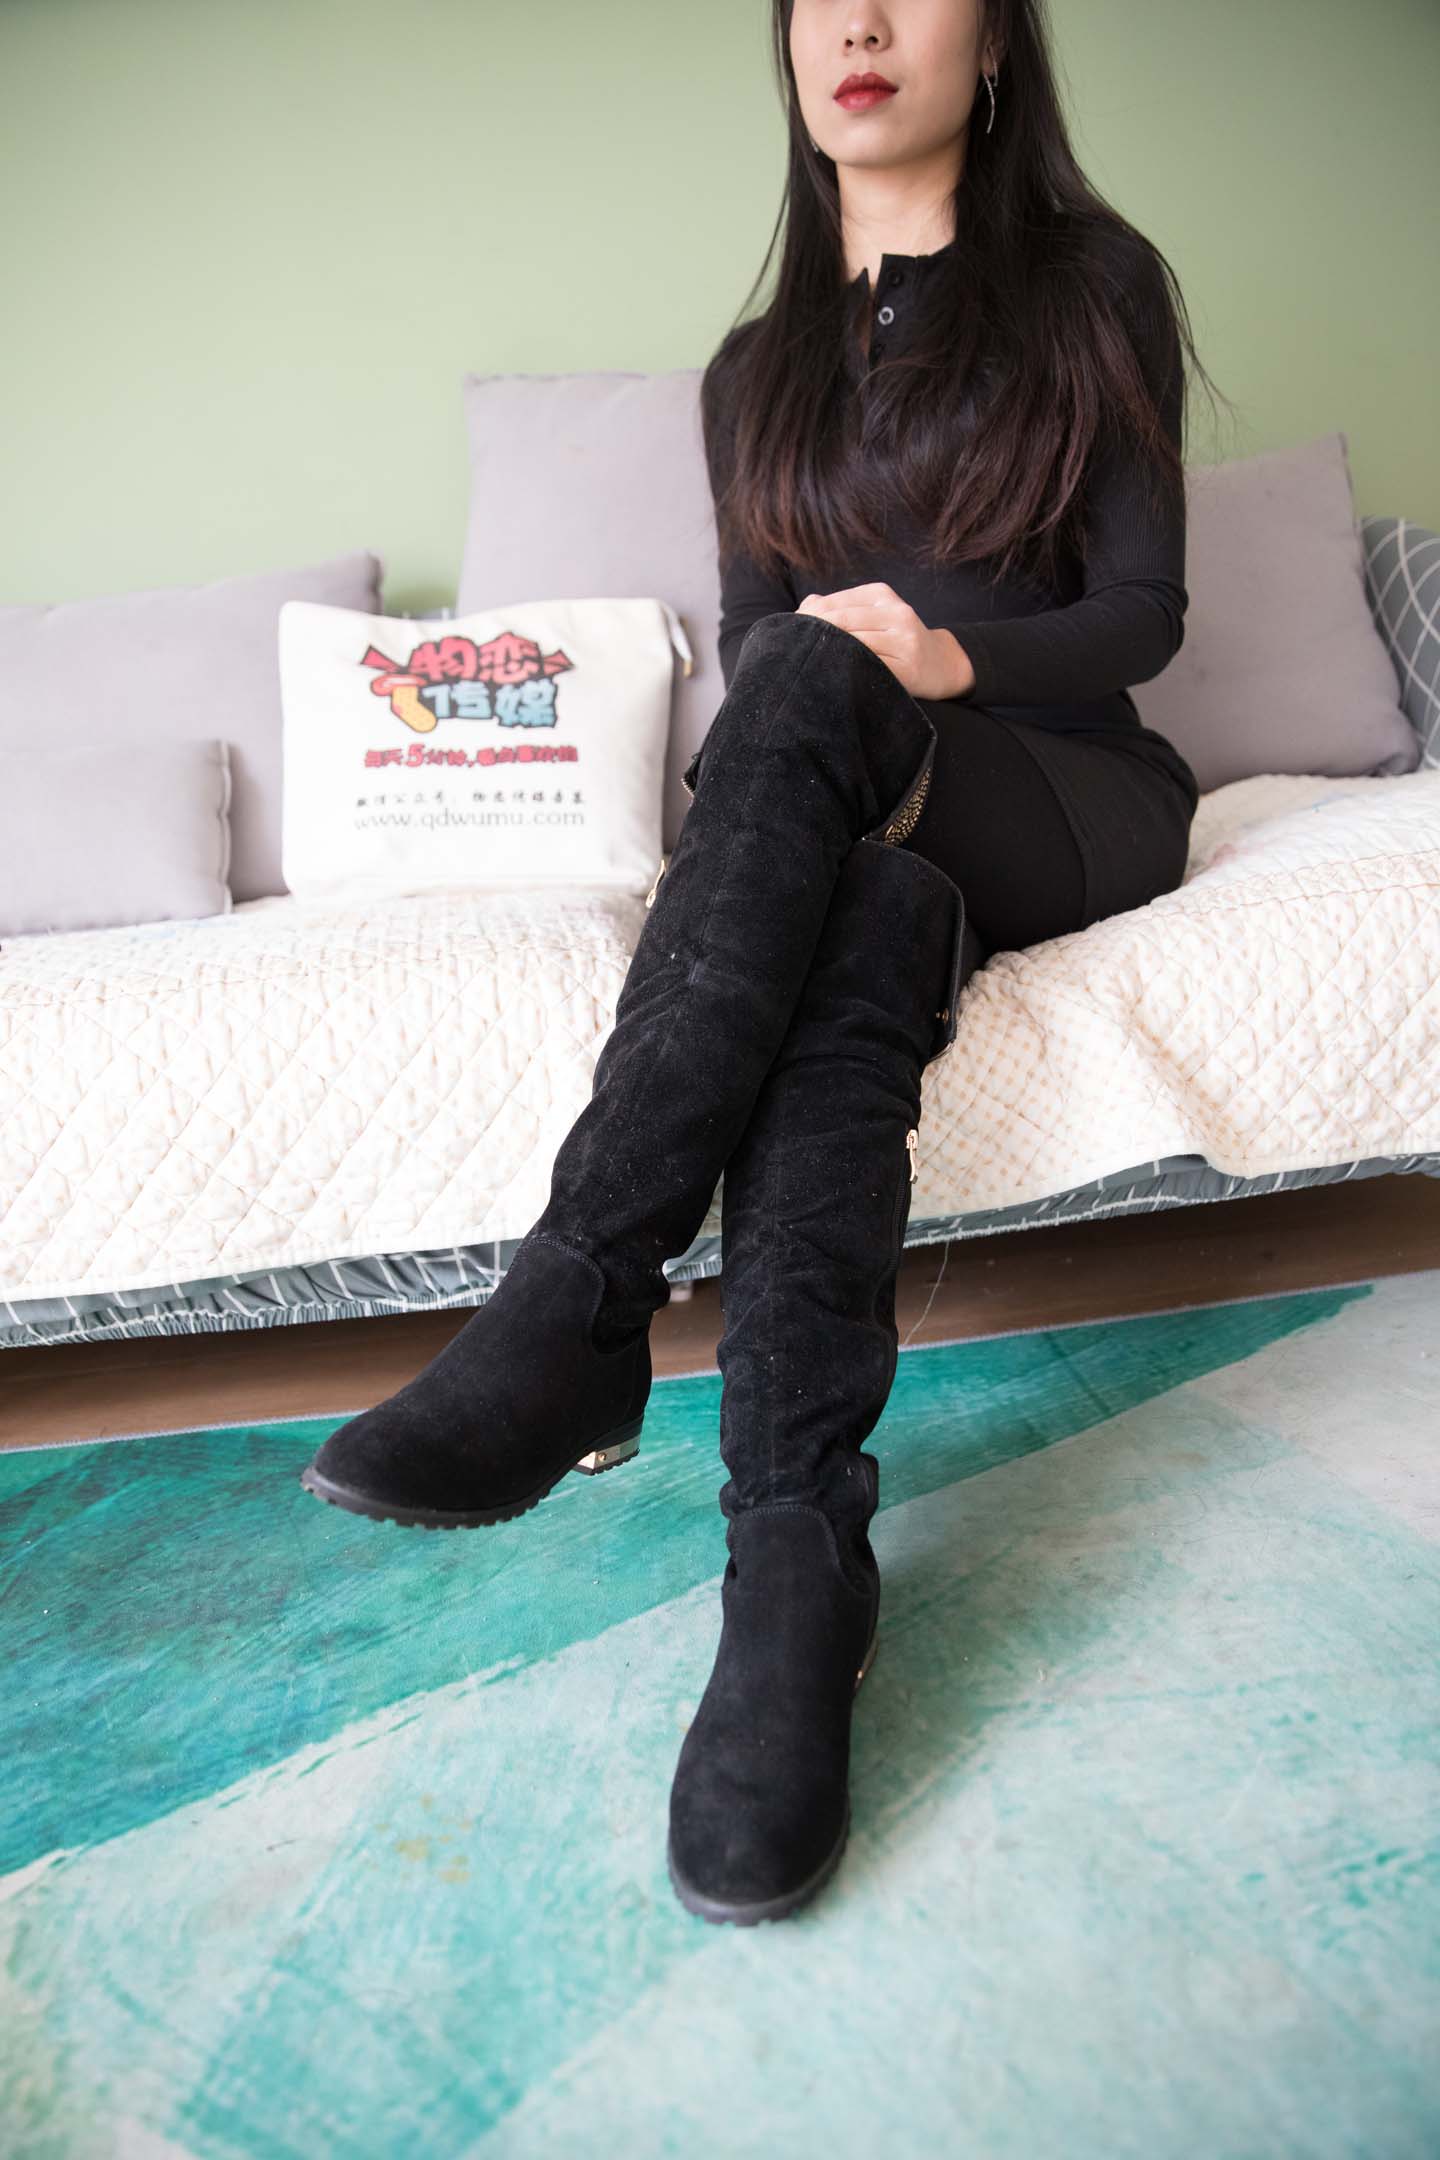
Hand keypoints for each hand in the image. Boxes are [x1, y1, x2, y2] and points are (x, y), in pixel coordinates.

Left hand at [795, 583, 974, 698]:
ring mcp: (904, 638)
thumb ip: (839, 608)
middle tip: (792, 652)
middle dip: (813, 636)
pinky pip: (869, 667)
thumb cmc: (895, 640)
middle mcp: (895, 611)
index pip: (833, 603)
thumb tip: (805, 607)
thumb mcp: (873, 614)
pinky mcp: (908, 667)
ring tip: (807, 665)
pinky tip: (832, 676)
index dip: (807, 619)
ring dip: (827, 655)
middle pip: (841, 621)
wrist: (940, 664)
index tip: (788, 634)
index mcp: (881, 594)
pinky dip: (847, 671)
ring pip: (853, 644)